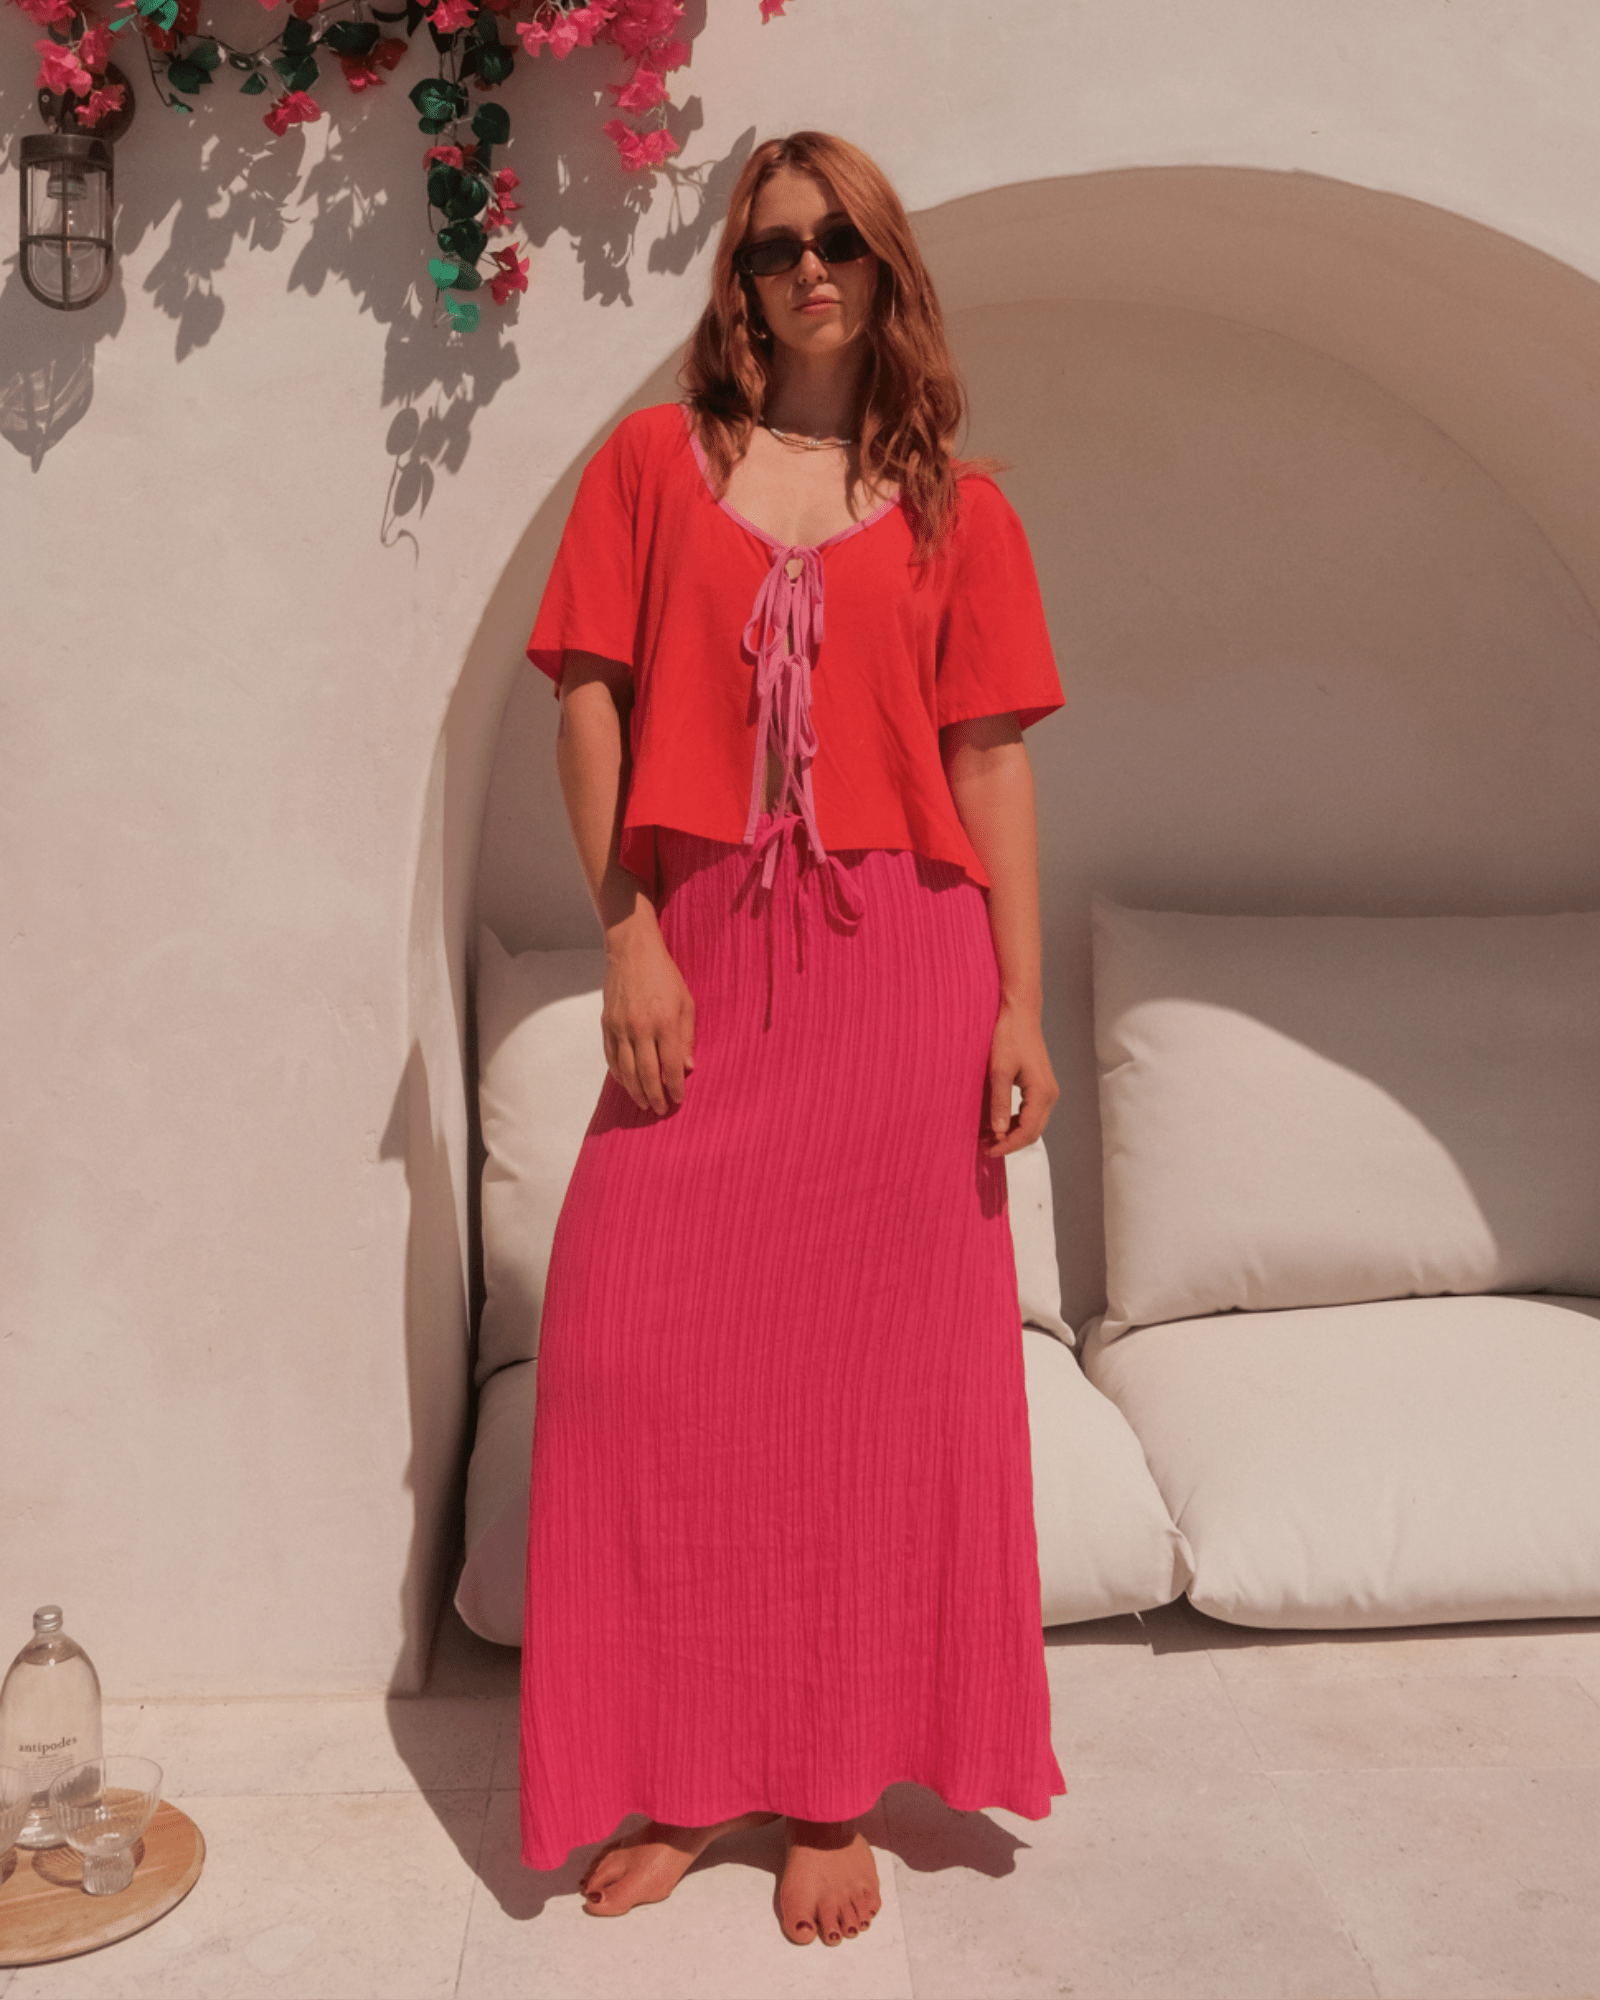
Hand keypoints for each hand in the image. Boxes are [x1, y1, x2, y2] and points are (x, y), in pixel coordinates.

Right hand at [601, 911, 695, 1115]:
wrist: (632, 951)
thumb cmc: (664, 975)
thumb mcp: (686, 1002)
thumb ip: (687, 1036)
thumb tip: (687, 1067)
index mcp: (665, 1023)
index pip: (670, 1065)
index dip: (675, 1087)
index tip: (678, 1100)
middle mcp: (640, 1028)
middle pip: (647, 1073)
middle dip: (655, 1096)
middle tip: (660, 1110)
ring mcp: (620, 1027)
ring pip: (626, 1070)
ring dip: (635, 1091)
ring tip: (643, 1103)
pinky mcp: (607, 1024)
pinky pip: (611, 1057)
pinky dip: (618, 1074)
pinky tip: (626, 1083)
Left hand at [983, 1000, 1057, 1157]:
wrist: (1020, 1014)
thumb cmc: (1009, 1037)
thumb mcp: (999, 1071)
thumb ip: (999, 1102)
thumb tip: (998, 1131)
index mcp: (1042, 1093)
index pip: (1028, 1131)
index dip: (1008, 1145)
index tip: (989, 1150)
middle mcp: (1049, 1095)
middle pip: (1033, 1131)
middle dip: (1010, 1143)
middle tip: (986, 1146)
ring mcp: (1047, 1090)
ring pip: (1032, 1124)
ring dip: (1012, 1133)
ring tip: (988, 1136)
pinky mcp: (1040, 1086)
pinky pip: (1030, 1112)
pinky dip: (1015, 1121)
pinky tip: (997, 1122)